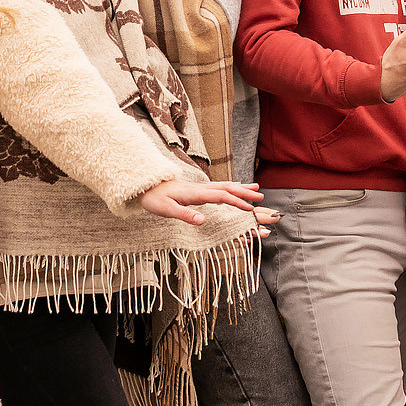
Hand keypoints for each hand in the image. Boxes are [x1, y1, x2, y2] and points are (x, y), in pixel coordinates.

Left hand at [140, 178, 264, 226]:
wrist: (145, 185)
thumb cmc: (154, 199)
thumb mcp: (166, 210)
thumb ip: (185, 215)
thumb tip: (203, 220)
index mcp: (195, 194)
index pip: (221, 196)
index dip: (237, 202)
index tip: (250, 209)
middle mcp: (200, 188)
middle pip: (227, 188)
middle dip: (245, 193)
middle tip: (261, 197)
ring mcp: (199, 188)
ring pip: (224, 186)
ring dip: (240, 188)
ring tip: (255, 188)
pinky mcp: (196, 190)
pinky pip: (218, 188)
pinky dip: (231, 188)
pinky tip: (235, 189)